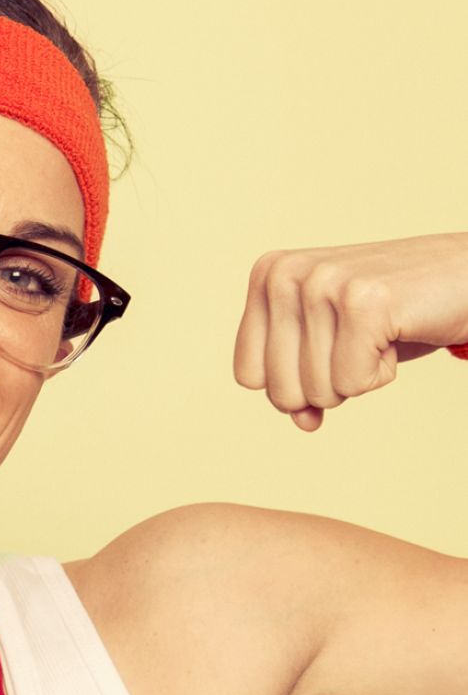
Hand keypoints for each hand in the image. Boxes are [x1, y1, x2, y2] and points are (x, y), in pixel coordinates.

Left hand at [232, 231, 467, 429]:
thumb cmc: (393, 314)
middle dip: (328, 384)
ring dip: (358, 375)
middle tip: (361, 341)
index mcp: (268, 275)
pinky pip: (352, 383)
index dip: (295, 382)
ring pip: (317, 391)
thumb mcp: (328, 346)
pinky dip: (381, 373)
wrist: (466, 278)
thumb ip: (297, 382)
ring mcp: (322, 283)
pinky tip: (397, 332)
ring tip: (380, 332)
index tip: (331, 346)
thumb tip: (301, 421)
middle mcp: (285, 273)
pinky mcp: (364, 301)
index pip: (249, 376)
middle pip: (280, 392)